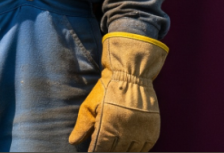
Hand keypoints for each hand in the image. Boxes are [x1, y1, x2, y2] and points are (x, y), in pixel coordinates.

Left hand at [69, 33, 167, 151]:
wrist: (131, 76)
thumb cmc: (107, 90)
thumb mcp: (90, 105)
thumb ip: (82, 126)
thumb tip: (72, 142)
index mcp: (107, 127)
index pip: (99, 149)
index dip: (94, 150)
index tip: (92, 148)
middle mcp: (124, 134)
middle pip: (114, 152)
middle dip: (107, 150)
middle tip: (104, 145)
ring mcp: (139, 134)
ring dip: (121, 150)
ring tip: (116, 144)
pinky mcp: (151, 132)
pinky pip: (144, 149)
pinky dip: (136, 149)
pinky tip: (129, 144)